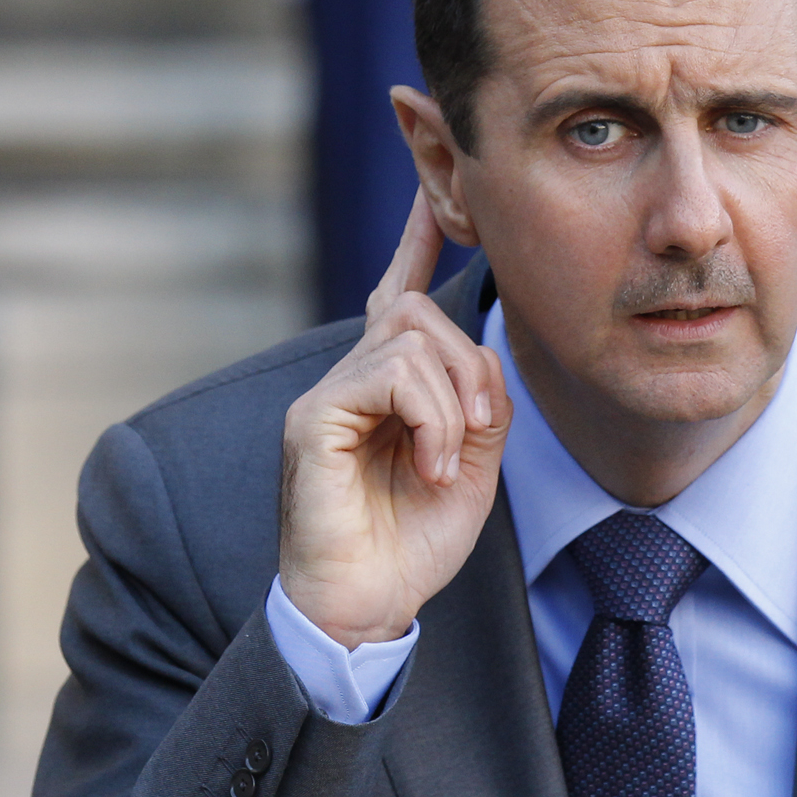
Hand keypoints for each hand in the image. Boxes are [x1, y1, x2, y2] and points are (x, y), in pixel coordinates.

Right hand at [280, 194, 509, 647]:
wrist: (365, 607)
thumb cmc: (411, 545)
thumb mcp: (471, 464)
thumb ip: (480, 401)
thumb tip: (482, 354)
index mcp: (385, 387)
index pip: (399, 295)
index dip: (414, 240)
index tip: (431, 189)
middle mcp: (349, 379)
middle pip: (421, 313)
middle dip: (471, 367)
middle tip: (478, 435)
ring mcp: (326, 395)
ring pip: (411, 340)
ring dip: (454, 404)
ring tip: (445, 464)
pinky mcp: (314, 419)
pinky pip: (389, 375)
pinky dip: (429, 419)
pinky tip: (429, 465)